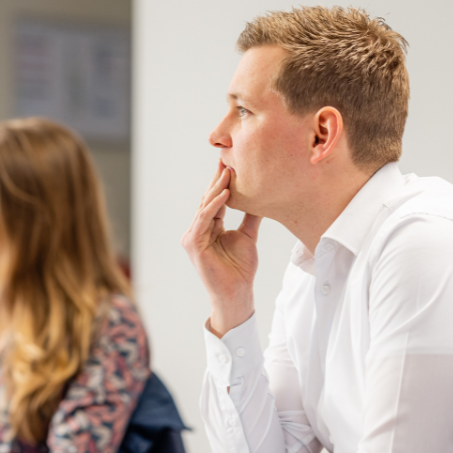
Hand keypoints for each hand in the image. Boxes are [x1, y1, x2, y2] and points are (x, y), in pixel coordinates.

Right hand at [182, 164, 260, 336]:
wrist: (237, 292)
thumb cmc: (240, 269)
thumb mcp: (248, 235)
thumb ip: (249, 217)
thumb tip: (259, 197)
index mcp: (208, 227)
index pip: (215, 201)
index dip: (223, 183)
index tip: (231, 164)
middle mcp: (197, 230)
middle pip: (208, 200)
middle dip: (218, 180)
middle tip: (227, 160)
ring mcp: (192, 237)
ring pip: (205, 207)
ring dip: (217, 189)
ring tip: (229, 172)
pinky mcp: (192, 244)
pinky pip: (203, 219)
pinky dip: (214, 205)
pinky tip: (225, 193)